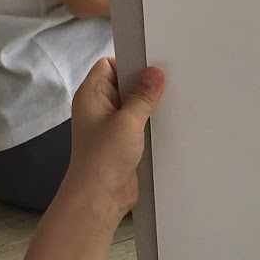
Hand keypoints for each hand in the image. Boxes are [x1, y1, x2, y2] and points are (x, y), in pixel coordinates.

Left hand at [62, 57, 164, 218]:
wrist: (99, 198)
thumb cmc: (102, 160)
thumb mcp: (127, 121)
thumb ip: (142, 96)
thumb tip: (154, 74)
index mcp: (91, 95)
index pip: (109, 64)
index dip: (130, 62)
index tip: (153, 64)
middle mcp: (99, 107)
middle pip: (124, 84)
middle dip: (144, 85)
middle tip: (166, 83)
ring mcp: (110, 125)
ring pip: (134, 105)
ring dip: (149, 107)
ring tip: (168, 104)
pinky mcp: (122, 141)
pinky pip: (139, 123)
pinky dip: (150, 123)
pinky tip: (165, 123)